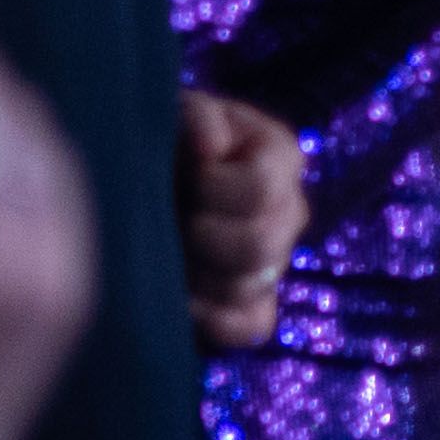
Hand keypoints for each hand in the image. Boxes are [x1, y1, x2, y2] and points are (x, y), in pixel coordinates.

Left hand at [175, 91, 305, 351]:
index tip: (189, 176)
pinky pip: (252, 327)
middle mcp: (289, 211)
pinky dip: (215, 319)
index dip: (216, 188)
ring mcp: (275, 261)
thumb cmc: (169, 140)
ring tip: (172, 252)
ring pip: (250, 287)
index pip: (260, 189)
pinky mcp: (257, 303)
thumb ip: (198, 118)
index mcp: (280, 157)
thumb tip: (210, 147)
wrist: (150, 179)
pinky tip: (185, 297)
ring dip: (201, 275)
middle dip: (204, 237)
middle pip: (260, 245)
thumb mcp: (178, 113)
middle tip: (177, 221)